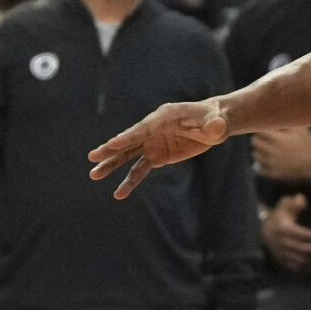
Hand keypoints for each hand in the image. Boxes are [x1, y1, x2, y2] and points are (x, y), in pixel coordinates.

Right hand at [89, 99, 229, 197]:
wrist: (213, 123)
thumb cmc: (215, 119)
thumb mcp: (217, 122)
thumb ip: (214, 125)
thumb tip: (217, 128)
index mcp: (164, 116)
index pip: (144, 128)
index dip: (129, 136)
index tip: (112, 144)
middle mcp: (153, 128)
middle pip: (130, 140)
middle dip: (112, 149)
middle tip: (93, 157)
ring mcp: (153, 142)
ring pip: (129, 155)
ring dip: (112, 164)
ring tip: (94, 175)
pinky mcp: (157, 155)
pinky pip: (140, 169)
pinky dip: (130, 180)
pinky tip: (119, 193)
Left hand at [249, 125, 310, 183]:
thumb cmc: (307, 143)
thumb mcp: (300, 128)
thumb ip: (286, 120)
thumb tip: (273, 112)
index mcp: (279, 139)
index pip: (259, 130)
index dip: (262, 126)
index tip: (267, 127)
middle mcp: (273, 152)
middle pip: (254, 141)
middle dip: (260, 137)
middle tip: (268, 136)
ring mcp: (272, 164)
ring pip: (255, 154)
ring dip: (260, 149)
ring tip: (269, 147)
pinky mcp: (273, 173)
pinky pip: (259, 167)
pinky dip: (262, 162)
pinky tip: (270, 158)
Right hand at [259, 192, 310, 276]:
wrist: (263, 232)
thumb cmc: (279, 217)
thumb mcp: (284, 205)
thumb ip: (294, 202)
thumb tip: (301, 199)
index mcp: (283, 229)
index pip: (301, 234)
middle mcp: (282, 243)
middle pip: (303, 249)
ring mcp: (282, 254)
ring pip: (301, 260)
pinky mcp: (283, 262)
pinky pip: (298, 268)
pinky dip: (309, 267)